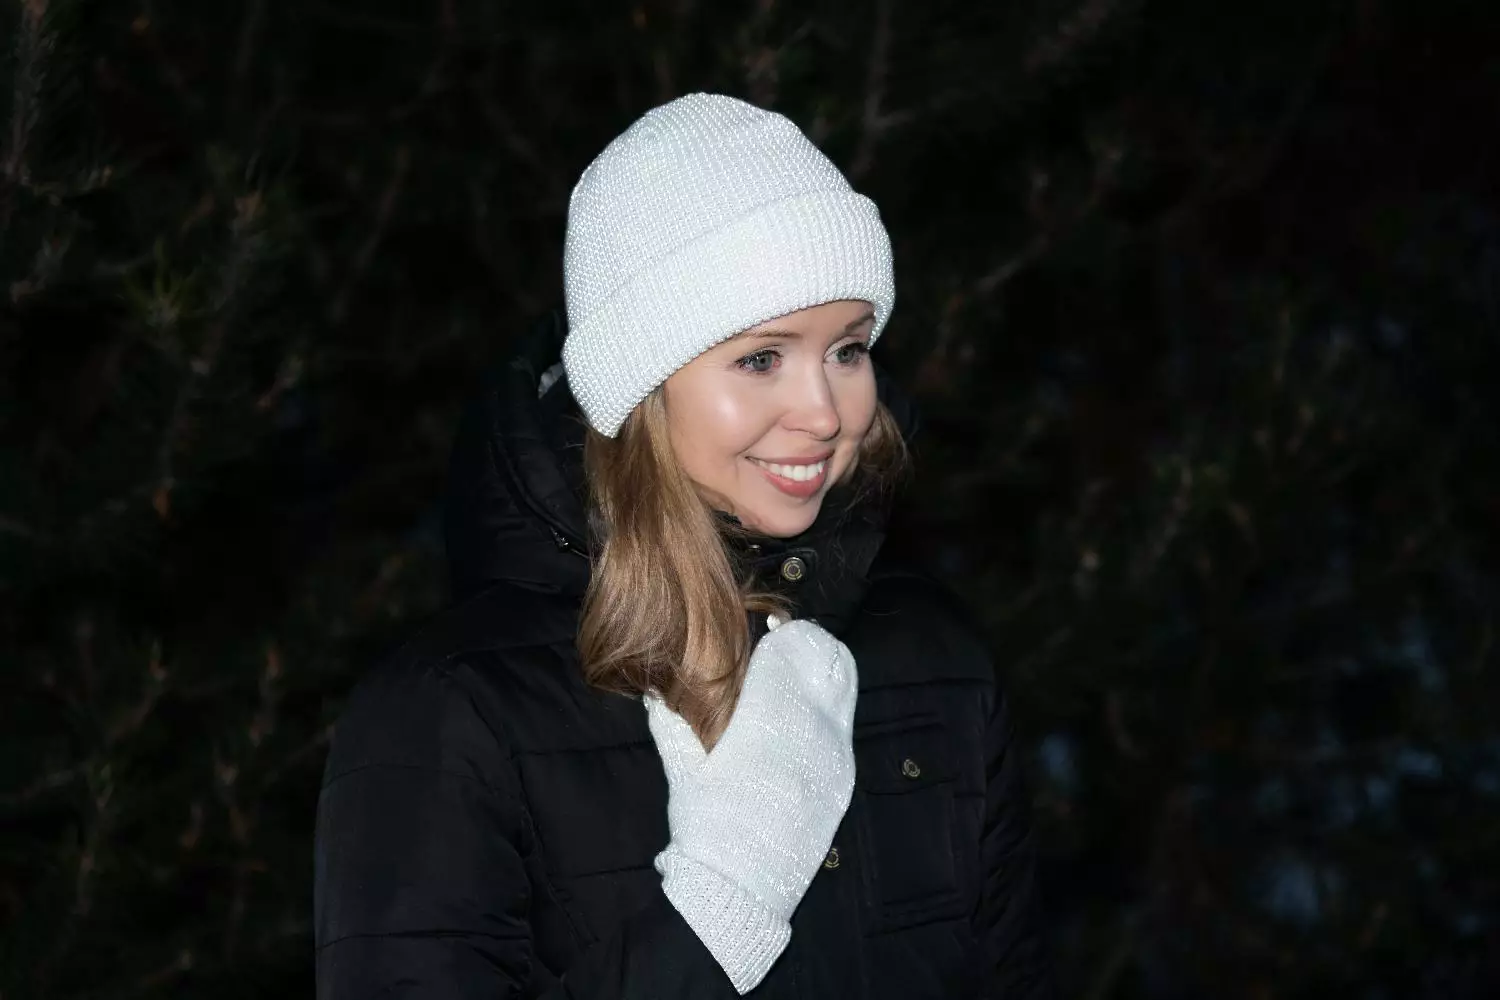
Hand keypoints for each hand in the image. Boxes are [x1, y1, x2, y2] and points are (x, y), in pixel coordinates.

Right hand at [645, 616, 858, 990]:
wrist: (742, 889)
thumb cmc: (706, 827)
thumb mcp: (685, 772)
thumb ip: (672, 725)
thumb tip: (653, 693)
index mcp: (767, 722)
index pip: (787, 655)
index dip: (783, 634)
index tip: (773, 625)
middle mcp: (810, 731)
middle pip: (827, 662)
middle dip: (810, 644)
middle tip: (791, 638)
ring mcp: (833, 755)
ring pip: (844, 688)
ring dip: (826, 668)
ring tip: (806, 663)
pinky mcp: (843, 778)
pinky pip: (845, 724)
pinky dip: (832, 705)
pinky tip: (813, 707)